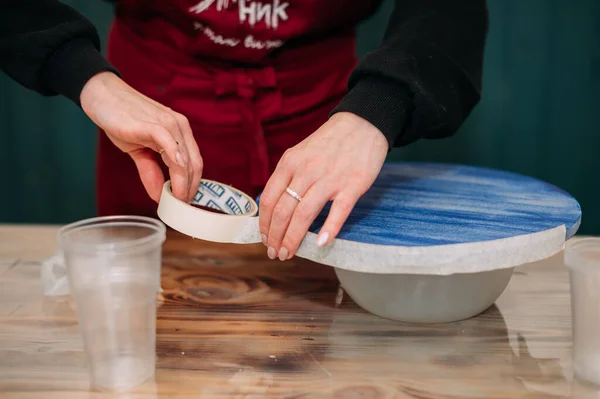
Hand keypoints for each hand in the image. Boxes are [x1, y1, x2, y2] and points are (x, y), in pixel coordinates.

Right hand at [80, 71, 202, 202]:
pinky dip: (175, 168)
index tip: (187, 202)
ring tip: (177, 201)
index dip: (194, 184)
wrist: (102, 96)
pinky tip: (173, 185)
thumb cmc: (122, 120)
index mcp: (180, 132)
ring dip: (183, 184)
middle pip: (194, 164)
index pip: (195, 162)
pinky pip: (171, 148)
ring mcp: (169, 124)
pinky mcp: (154, 125)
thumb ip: (151, 171)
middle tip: (182, 206)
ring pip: (185, 160)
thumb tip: (159, 196)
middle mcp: (179, 127)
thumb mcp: (139, 150)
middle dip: (191, 188)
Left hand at [259, 112, 387, 260]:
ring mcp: (330, 178)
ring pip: (305, 214)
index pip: (270, 198)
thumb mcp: (300, 152)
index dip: (265, 223)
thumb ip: (288, 176)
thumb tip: (275, 207)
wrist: (363, 124)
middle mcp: (306, 171)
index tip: (264, 239)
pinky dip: (329, 229)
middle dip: (276, 236)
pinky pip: (338, 211)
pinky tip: (320, 243)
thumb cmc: (330, 142)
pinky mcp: (353, 185)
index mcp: (290, 162)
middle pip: (284, 210)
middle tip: (275, 253)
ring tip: (289, 253)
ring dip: (294, 238)